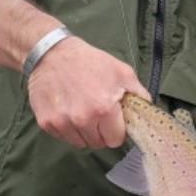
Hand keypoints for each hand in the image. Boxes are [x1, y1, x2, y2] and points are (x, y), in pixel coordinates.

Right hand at [28, 36, 150, 148]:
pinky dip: (67, 129)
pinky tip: (67, 111)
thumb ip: (139, 94)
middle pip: (98, 143)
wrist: (50, 52)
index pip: (115, 140)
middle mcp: (82, 118)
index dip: (116, 131)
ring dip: (84, 132)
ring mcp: (62, 122)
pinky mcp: (46, 122)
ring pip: (81, 143)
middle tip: (97, 114)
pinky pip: (63, 137)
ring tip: (81, 111)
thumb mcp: (122, 73)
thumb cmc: (90, 62)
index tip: (112, 120)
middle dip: (100, 132)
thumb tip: (150, 112)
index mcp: (103, 109)